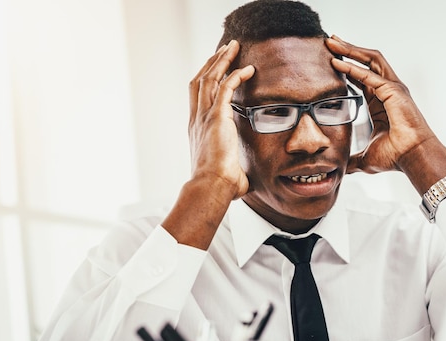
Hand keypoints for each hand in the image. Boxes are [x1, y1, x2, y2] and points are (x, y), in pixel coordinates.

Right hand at [188, 40, 254, 199]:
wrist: (212, 187)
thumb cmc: (220, 186)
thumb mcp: (227, 173)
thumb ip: (234, 170)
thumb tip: (245, 183)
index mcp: (196, 129)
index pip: (198, 96)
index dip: (207, 79)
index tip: (217, 69)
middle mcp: (197, 119)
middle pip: (200, 80)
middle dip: (213, 62)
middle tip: (226, 49)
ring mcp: (205, 117)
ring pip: (210, 78)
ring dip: (222, 60)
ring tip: (233, 47)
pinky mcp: (217, 117)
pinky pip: (226, 87)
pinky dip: (236, 74)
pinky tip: (249, 68)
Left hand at [326, 35, 445, 194]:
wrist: (412, 158)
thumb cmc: (395, 157)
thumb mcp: (366, 157)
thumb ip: (352, 159)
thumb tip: (341, 169)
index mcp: (380, 102)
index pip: (361, 77)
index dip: (346, 66)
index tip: (329, 59)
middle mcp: (388, 90)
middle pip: (366, 61)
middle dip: (347, 50)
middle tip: (328, 41)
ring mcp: (393, 88)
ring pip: (370, 60)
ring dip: (350, 50)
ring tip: (332, 43)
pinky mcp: (394, 91)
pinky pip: (370, 75)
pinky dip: (353, 68)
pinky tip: (338, 64)